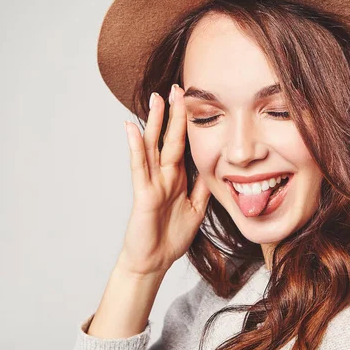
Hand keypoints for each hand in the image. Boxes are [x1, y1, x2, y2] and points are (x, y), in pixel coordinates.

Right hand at [119, 84, 210, 275]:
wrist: (154, 261)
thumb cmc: (171, 236)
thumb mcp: (196, 209)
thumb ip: (202, 189)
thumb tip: (217, 171)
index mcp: (177, 177)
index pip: (182, 144)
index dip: (187, 124)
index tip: (192, 101)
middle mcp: (164, 175)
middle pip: (168, 138)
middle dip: (173, 114)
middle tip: (176, 88)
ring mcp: (152, 182)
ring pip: (152, 146)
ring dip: (153, 122)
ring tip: (155, 99)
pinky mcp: (143, 194)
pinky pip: (139, 167)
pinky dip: (136, 147)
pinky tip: (132, 128)